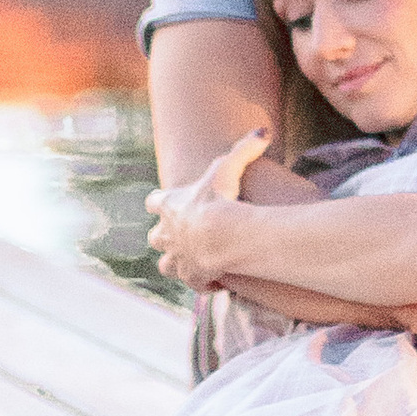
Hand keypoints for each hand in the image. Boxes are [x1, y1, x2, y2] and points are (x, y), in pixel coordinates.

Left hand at [146, 126, 268, 289]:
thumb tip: (263, 132)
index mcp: (169, 206)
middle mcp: (166, 234)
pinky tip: (216, 279)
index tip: (165, 203)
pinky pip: (193, 283)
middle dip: (165, 237)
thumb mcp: (229, 168)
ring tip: (195, 260)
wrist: (221, 237)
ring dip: (178, 263)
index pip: (153, 202)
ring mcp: (176, 258)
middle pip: (155, 237)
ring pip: (166, 265)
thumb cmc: (220, 199)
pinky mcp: (191, 278)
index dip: (159, 202)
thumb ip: (245, 149)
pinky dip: (202, 282)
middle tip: (183, 234)